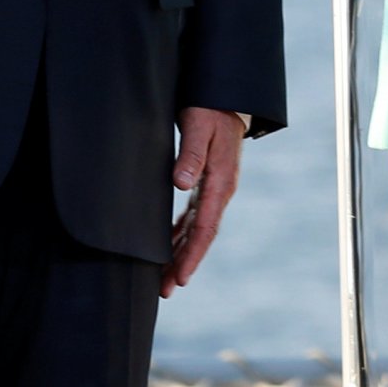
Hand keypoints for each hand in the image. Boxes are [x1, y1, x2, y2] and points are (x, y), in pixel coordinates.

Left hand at [163, 106, 244, 296]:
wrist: (226, 97)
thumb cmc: (210, 110)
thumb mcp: (198, 126)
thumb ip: (190, 154)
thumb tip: (181, 184)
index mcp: (221, 181)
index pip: (206, 227)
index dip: (192, 254)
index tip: (180, 278)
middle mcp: (220, 190)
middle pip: (201, 235)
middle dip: (183, 264)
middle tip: (164, 290)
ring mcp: (215, 188)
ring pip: (197, 230)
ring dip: (180, 254)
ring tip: (162, 280)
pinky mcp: (206, 184)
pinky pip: (193, 217)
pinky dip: (180, 235)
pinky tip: (166, 247)